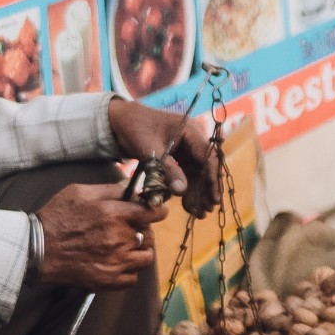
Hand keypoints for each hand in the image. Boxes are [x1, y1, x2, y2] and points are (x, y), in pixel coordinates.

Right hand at [35, 182, 167, 290]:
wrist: (37, 249)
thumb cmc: (57, 217)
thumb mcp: (80, 192)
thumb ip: (111, 189)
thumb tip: (134, 185)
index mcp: (113, 214)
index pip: (152, 212)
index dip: (159, 211)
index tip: (158, 211)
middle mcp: (119, 238)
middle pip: (150, 236)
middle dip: (144, 231)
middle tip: (130, 229)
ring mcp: (115, 262)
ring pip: (145, 258)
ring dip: (138, 251)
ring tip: (125, 247)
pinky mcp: (109, 280)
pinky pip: (133, 278)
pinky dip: (128, 271)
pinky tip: (115, 263)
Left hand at [107, 100, 222, 217]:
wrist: (121, 121)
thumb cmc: (136, 129)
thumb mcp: (151, 150)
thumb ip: (167, 169)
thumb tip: (182, 192)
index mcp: (191, 131)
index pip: (208, 158)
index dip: (212, 179)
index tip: (214, 199)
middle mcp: (194, 139)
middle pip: (206, 167)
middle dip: (206, 190)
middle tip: (206, 211)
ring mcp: (188, 148)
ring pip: (198, 173)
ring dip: (198, 192)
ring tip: (198, 214)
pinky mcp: (180, 156)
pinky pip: (187, 174)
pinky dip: (186, 189)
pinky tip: (187, 205)